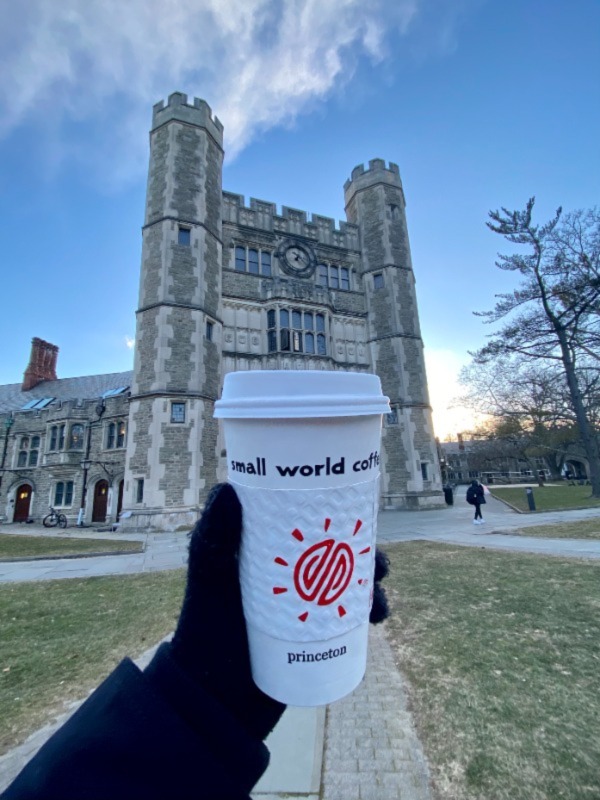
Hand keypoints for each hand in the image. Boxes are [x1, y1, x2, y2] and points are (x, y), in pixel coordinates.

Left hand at [169, 484, 389, 736]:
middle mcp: (289, 567)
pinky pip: (351, 612)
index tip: (353, 503)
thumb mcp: (208, 576)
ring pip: (348, 576)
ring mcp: (303, 597)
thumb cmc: (205, 628)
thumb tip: (228, 489)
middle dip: (362, 546)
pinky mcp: (315, 626)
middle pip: (334, 544)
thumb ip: (214, 536)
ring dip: (371, 578)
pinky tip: (376, 616)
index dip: (330, 505)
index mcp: (265, 546)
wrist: (216, 695)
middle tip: (376, 559)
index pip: (301, 514)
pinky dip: (370, 610)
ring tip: (377, 593)